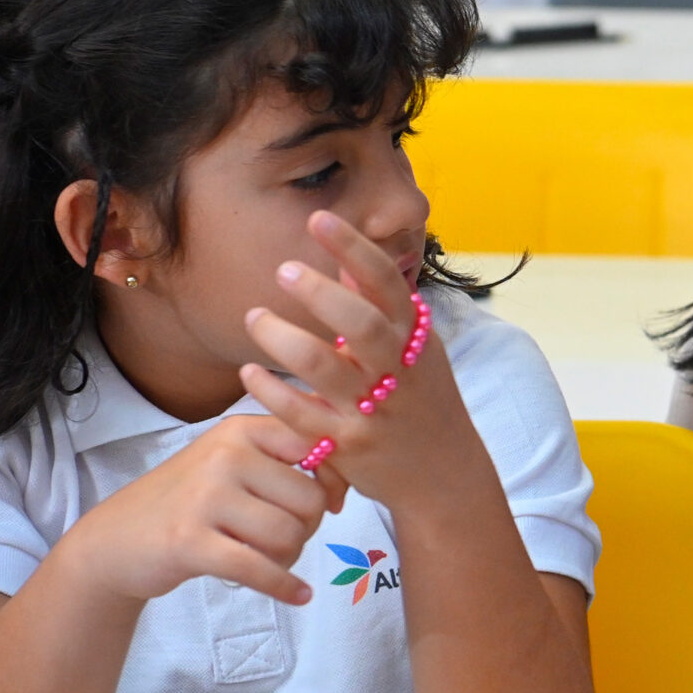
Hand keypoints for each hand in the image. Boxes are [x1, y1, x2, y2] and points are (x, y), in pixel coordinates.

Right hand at [66, 415, 331, 606]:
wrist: (116, 541)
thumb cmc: (190, 503)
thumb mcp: (231, 462)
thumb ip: (285, 457)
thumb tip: (344, 476)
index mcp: (240, 431)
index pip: (316, 447)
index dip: (332, 482)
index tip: (327, 503)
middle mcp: (224, 455)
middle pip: (309, 500)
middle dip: (307, 529)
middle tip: (282, 539)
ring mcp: (204, 497)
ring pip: (289, 536)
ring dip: (288, 558)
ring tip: (266, 559)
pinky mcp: (190, 542)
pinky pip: (259, 568)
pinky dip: (284, 586)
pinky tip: (298, 595)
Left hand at [240, 212, 486, 512]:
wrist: (444, 474)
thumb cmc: (422, 401)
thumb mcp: (413, 350)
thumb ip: (379, 307)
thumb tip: (347, 258)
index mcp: (413, 338)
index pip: (387, 282)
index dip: (354, 247)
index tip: (319, 217)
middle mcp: (397, 370)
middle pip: (360, 323)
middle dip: (319, 293)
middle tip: (282, 270)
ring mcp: (373, 409)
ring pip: (323, 367)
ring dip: (282, 339)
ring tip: (254, 318)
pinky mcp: (348, 445)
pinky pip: (302, 415)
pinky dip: (271, 392)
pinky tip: (248, 374)